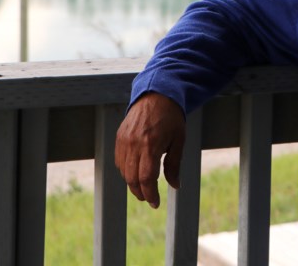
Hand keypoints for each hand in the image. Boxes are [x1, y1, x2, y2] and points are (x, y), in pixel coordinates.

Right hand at [114, 92, 185, 208]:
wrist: (156, 95)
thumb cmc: (171, 118)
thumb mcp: (179, 141)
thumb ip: (174, 165)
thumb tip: (175, 186)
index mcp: (151, 145)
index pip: (146, 178)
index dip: (150, 194)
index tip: (156, 203)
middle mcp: (134, 144)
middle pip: (132, 178)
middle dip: (140, 192)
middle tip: (149, 199)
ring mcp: (124, 140)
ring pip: (124, 171)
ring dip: (132, 183)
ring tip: (143, 187)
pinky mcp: (119, 137)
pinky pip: (118, 161)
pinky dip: (125, 171)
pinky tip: (135, 173)